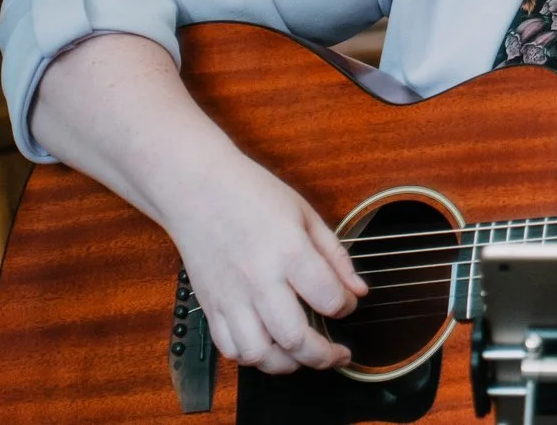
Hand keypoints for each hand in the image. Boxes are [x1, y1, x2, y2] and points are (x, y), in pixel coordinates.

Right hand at [162, 152, 365, 374]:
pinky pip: (229, 349)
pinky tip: (268, 348)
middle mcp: (259, 281)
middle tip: (337, 355)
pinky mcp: (210, 306)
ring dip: (286, 365)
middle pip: (295, 338)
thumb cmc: (253, 195)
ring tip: (302, 357)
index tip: (348, 304)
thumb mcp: (306, 214)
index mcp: (289, 253)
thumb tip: (359, 290)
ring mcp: (231, 298)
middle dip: (323, 355)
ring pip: (259, 354)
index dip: (347, 307)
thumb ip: (335, 256)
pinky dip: (251, 358)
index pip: (329, 299)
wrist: (197, 190)